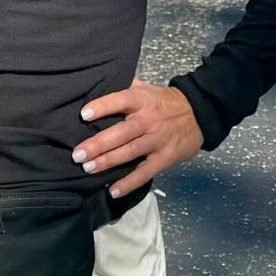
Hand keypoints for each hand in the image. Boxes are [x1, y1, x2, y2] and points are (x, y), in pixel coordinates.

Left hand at [70, 79, 203, 197]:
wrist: (198, 114)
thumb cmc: (162, 101)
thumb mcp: (145, 89)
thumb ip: (123, 88)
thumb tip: (95, 85)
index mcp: (142, 100)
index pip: (120, 101)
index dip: (103, 107)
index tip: (84, 115)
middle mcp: (148, 120)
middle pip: (122, 132)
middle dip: (98, 144)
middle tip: (78, 154)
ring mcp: (157, 141)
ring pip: (130, 152)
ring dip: (108, 162)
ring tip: (88, 168)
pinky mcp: (165, 158)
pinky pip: (145, 172)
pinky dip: (129, 183)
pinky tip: (113, 190)